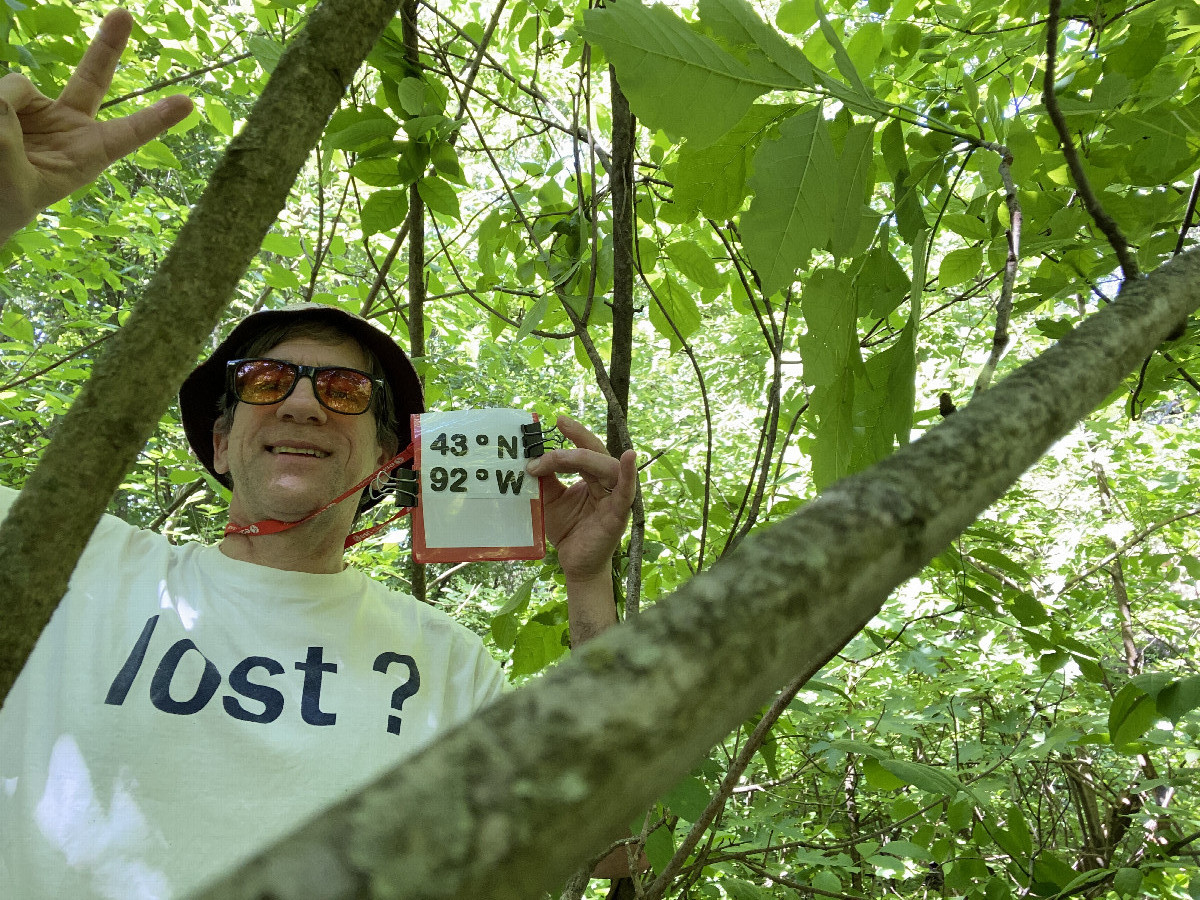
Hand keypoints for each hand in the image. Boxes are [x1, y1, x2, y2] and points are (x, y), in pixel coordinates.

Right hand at [0, 9, 192, 242]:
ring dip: (1, 111)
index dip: (156, 119)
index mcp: (87, 156)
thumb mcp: (10, 173)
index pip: (127, 133)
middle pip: (93, 79)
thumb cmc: (1, 202)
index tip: (187, 103)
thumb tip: (5, 95)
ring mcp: (40, 112)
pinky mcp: (12, 102)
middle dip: (108, 46)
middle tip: (125, 14)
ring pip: (18, 87)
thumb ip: (8, 129)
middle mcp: (69, 127)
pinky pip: (2, 90)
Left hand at [525, 414, 636, 582]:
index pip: (584, 450)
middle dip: (575, 440)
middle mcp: (607, 482)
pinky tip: (629, 457)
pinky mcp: (618, 513)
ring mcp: (615, 497)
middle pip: (596, 453)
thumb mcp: (549, 499)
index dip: (572, 435)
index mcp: (592, 476)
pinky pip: (627, 491)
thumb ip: (545, 479)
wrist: (574, 563)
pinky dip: (629, 474)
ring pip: (607, 466)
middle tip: (556, 427)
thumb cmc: (567, 529)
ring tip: (556, 458)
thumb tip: (529, 456)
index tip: (554, 420)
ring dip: (582, 457)